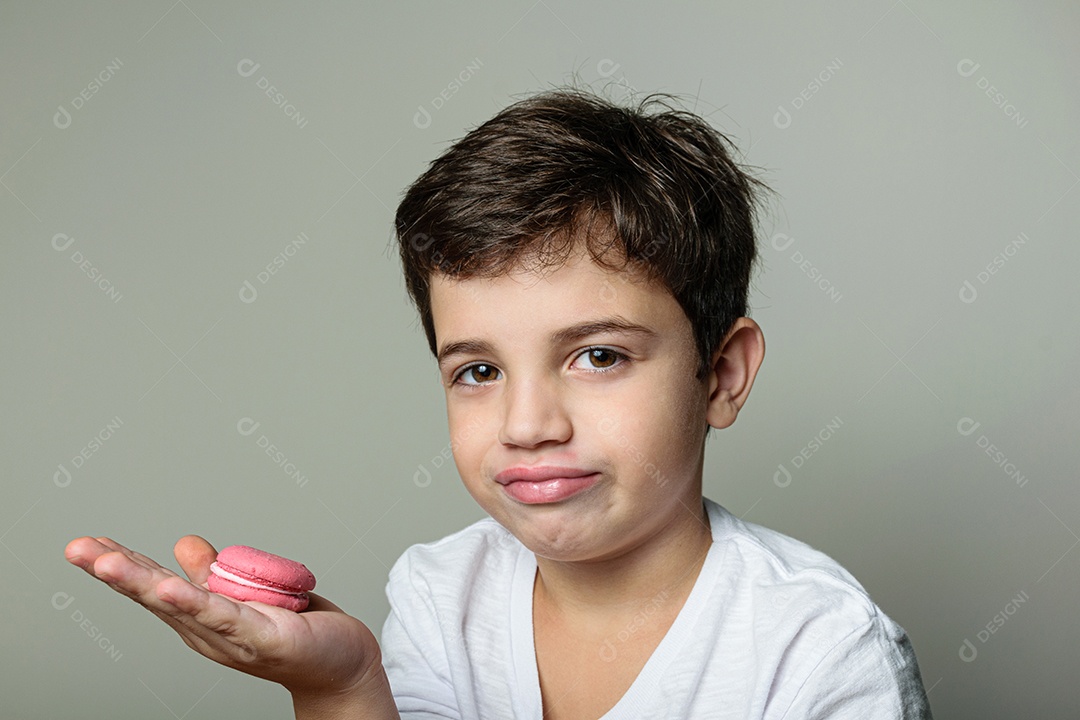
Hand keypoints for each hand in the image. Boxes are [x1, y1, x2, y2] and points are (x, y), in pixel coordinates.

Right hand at [64, 535, 383, 697]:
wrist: (341, 663)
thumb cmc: (296, 629)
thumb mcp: (246, 591)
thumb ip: (213, 572)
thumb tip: (182, 543)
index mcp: (200, 616)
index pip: (153, 584)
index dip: (121, 563)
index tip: (85, 543)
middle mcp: (207, 631)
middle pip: (154, 595)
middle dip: (114, 571)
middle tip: (74, 548)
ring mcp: (232, 636)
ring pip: (180, 605)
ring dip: (142, 583)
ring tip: (106, 562)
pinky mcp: (264, 638)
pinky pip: (226, 617)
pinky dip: (195, 602)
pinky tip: (169, 589)